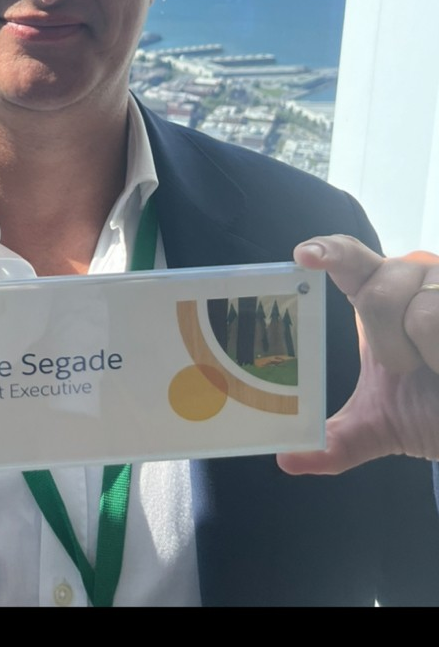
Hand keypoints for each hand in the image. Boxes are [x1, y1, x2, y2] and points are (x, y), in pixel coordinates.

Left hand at [277, 235, 438, 474]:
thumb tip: (287, 459)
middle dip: (388, 344)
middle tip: (406, 368)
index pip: (348, 258)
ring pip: (424, 314)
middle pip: (378, 295)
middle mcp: (412, 277)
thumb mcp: (375, 427)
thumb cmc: (428, 408)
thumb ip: (333, 441)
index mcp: (376, 293)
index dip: (327, 250)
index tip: (302, 256)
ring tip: (438, 367)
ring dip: (428, 356)